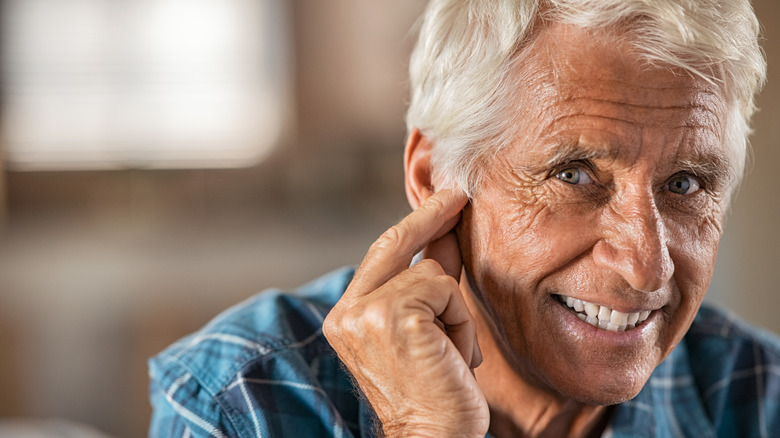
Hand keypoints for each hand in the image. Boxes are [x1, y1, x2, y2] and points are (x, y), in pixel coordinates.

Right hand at [323, 190, 488, 436]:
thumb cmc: (433, 393)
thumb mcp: (426, 331)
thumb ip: (428, 283)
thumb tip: (443, 236)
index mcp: (346, 316)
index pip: (381, 254)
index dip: (414, 223)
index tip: (441, 200)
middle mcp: (347, 312)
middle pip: (395, 243)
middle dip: (432, 215)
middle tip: (457, 194)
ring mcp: (367, 313)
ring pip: (432, 274)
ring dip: (456, 313)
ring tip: (452, 354)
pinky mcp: (395, 316)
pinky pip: (446, 291)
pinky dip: (462, 323)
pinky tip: (456, 357)